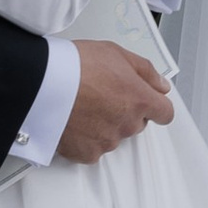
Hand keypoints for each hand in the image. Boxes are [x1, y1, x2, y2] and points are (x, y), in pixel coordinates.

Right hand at [56, 39, 171, 163]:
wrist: (42, 84)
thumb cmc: (76, 65)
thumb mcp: (116, 53)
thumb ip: (146, 71)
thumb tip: (161, 85)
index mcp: (140, 100)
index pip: (165, 113)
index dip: (155, 105)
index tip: (146, 99)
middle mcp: (127, 124)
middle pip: (137, 123)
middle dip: (125, 111)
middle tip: (103, 94)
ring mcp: (107, 141)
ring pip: (114, 136)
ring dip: (104, 124)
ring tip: (83, 105)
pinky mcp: (87, 153)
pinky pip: (93, 149)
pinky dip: (86, 139)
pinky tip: (74, 121)